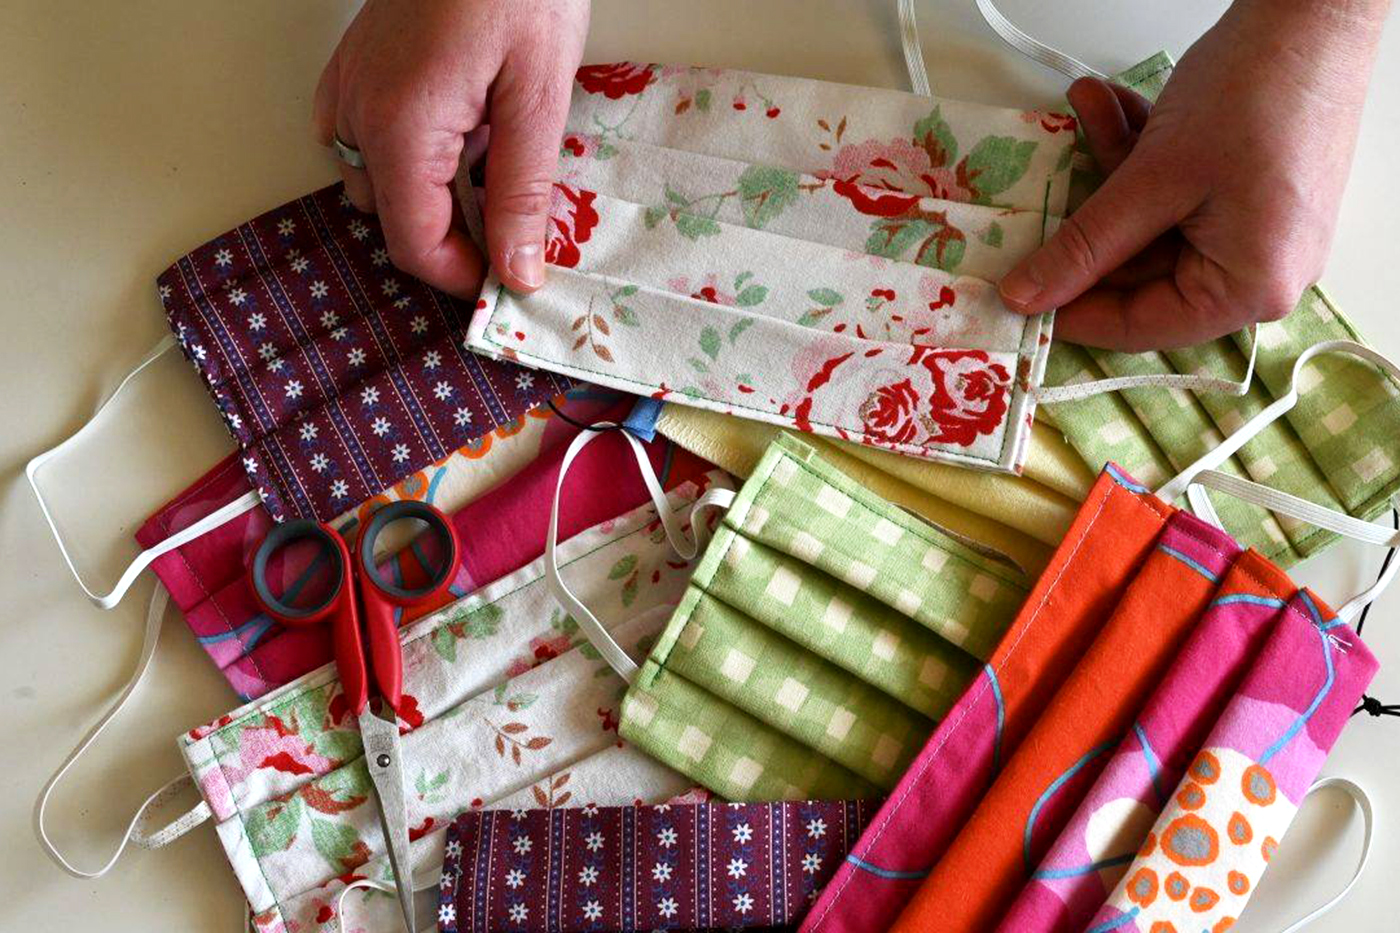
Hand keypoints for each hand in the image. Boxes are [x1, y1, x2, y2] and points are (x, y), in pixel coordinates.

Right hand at [313, 0, 589, 296]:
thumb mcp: (538, 95)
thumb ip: (521, 192)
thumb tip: (516, 271)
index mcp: (402, 129)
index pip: (416, 245)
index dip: (463, 279)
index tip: (509, 283)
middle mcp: (359, 113)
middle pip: (393, 219)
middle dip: (454, 238)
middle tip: (516, 225)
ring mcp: (349, 87)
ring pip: (379, 183)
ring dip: (434, 195)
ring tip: (494, 161)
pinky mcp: (356, 68)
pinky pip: (366, 141)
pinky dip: (411, 158)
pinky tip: (460, 133)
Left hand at [999, 0, 1389, 350]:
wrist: (1317, 11)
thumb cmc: (1255, 96)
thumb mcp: (1152, 181)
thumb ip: (1084, 246)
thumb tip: (1025, 296)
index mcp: (1249, 289)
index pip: (1140, 326)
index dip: (1070, 311)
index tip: (1017, 296)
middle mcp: (1258, 271)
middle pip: (1140, 273)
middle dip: (1088, 221)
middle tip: (1034, 199)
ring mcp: (1253, 228)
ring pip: (1150, 223)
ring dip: (1110, 168)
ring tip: (1088, 111)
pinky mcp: (1245, 189)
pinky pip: (1172, 192)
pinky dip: (1138, 154)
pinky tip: (1108, 105)